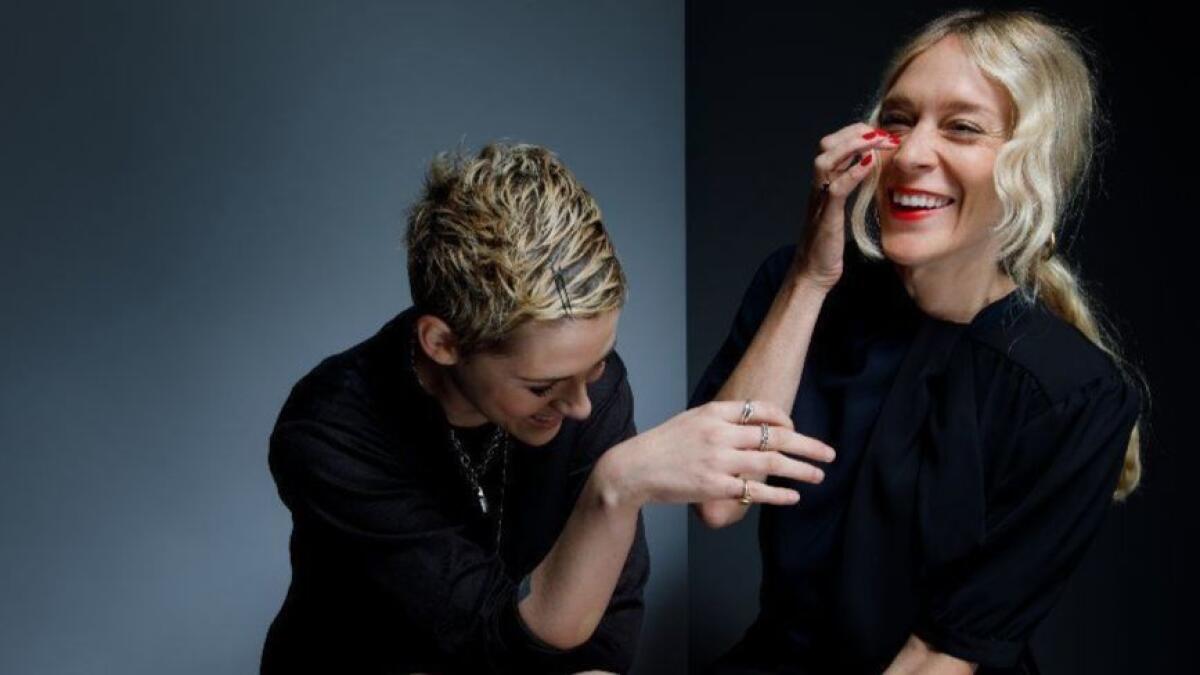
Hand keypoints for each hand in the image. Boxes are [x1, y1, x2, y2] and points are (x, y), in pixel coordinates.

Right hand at [595, 400, 835, 507]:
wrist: (633, 468)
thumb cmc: (663, 445)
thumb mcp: (692, 419)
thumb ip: (721, 419)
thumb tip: (752, 424)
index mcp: (714, 412)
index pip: (762, 410)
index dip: (786, 421)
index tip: (796, 430)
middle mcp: (720, 433)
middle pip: (775, 437)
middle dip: (807, 445)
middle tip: (829, 453)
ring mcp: (718, 460)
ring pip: (771, 463)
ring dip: (800, 470)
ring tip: (819, 475)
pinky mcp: (714, 486)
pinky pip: (754, 490)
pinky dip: (777, 494)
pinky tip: (794, 497)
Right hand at [797, 123, 899, 289]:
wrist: (812, 274)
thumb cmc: (827, 246)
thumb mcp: (839, 211)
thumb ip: (848, 189)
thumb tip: (868, 171)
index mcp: (822, 185)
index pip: (832, 145)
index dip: (854, 134)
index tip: (880, 133)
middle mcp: (817, 188)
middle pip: (827, 145)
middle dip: (855, 132)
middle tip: (883, 133)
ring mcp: (819, 201)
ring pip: (826, 160)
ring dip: (853, 145)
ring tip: (877, 140)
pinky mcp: (826, 217)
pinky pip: (836, 188)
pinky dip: (852, 173)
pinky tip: (869, 163)